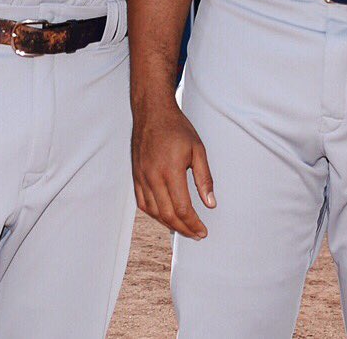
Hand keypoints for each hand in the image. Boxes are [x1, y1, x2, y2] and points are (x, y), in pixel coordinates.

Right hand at [131, 97, 214, 238]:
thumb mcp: (198, 149)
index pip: (182, 208)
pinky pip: (143, 203)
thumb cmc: (177, 128)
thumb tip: (210, 203)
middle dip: (183, 229)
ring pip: (154, 212)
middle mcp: (153, 176)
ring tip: (183, 229)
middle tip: (196, 234)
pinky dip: (154, 215)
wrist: (152, 112)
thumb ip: (204, 178)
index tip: (203, 231)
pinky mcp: (136, 176)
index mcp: (170, 170)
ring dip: (169, 225)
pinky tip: (165, 217)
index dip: (193, 224)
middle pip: (168, 215)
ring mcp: (142, 177)